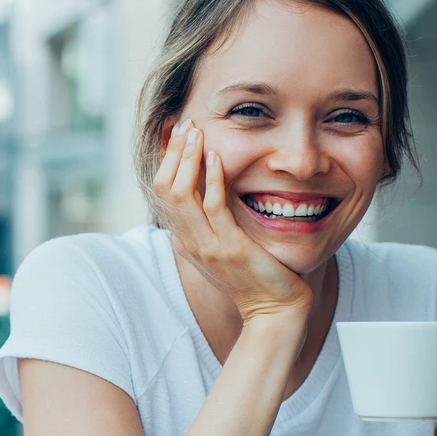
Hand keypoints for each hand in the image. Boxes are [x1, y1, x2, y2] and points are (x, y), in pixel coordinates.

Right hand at [154, 120, 312, 321]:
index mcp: (185, 240)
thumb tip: (211, 188)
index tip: (179, 134)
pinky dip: (212, 178)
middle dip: (174, 152)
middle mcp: (189, 242)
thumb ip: (213, 220)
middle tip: (187, 125)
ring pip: (181, 194)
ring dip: (187, 158)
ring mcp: (207, 246)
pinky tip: (217, 157)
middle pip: (164, 188)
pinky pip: (213, 207)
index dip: (167, 159)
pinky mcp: (230, 248)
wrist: (274, 310)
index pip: (162, 192)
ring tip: (197, 133)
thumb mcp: (225, 245)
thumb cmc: (257, 276)